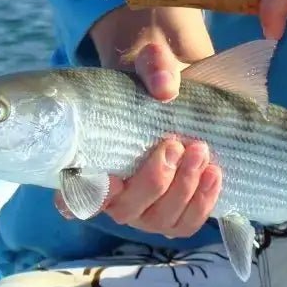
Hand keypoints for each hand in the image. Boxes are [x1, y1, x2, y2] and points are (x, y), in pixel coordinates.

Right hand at [54, 41, 222, 236]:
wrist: (183, 94)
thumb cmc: (153, 81)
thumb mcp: (151, 62)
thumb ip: (153, 67)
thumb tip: (164, 87)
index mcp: (91, 161)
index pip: (73, 193)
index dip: (82, 197)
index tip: (106, 178)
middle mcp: (114, 196)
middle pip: (125, 209)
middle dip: (154, 180)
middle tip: (176, 145)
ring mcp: (145, 210)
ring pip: (159, 219)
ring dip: (183, 189)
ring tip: (200, 152)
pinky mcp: (175, 214)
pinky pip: (186, 224)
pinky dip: (202, 202)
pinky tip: (213, 173)